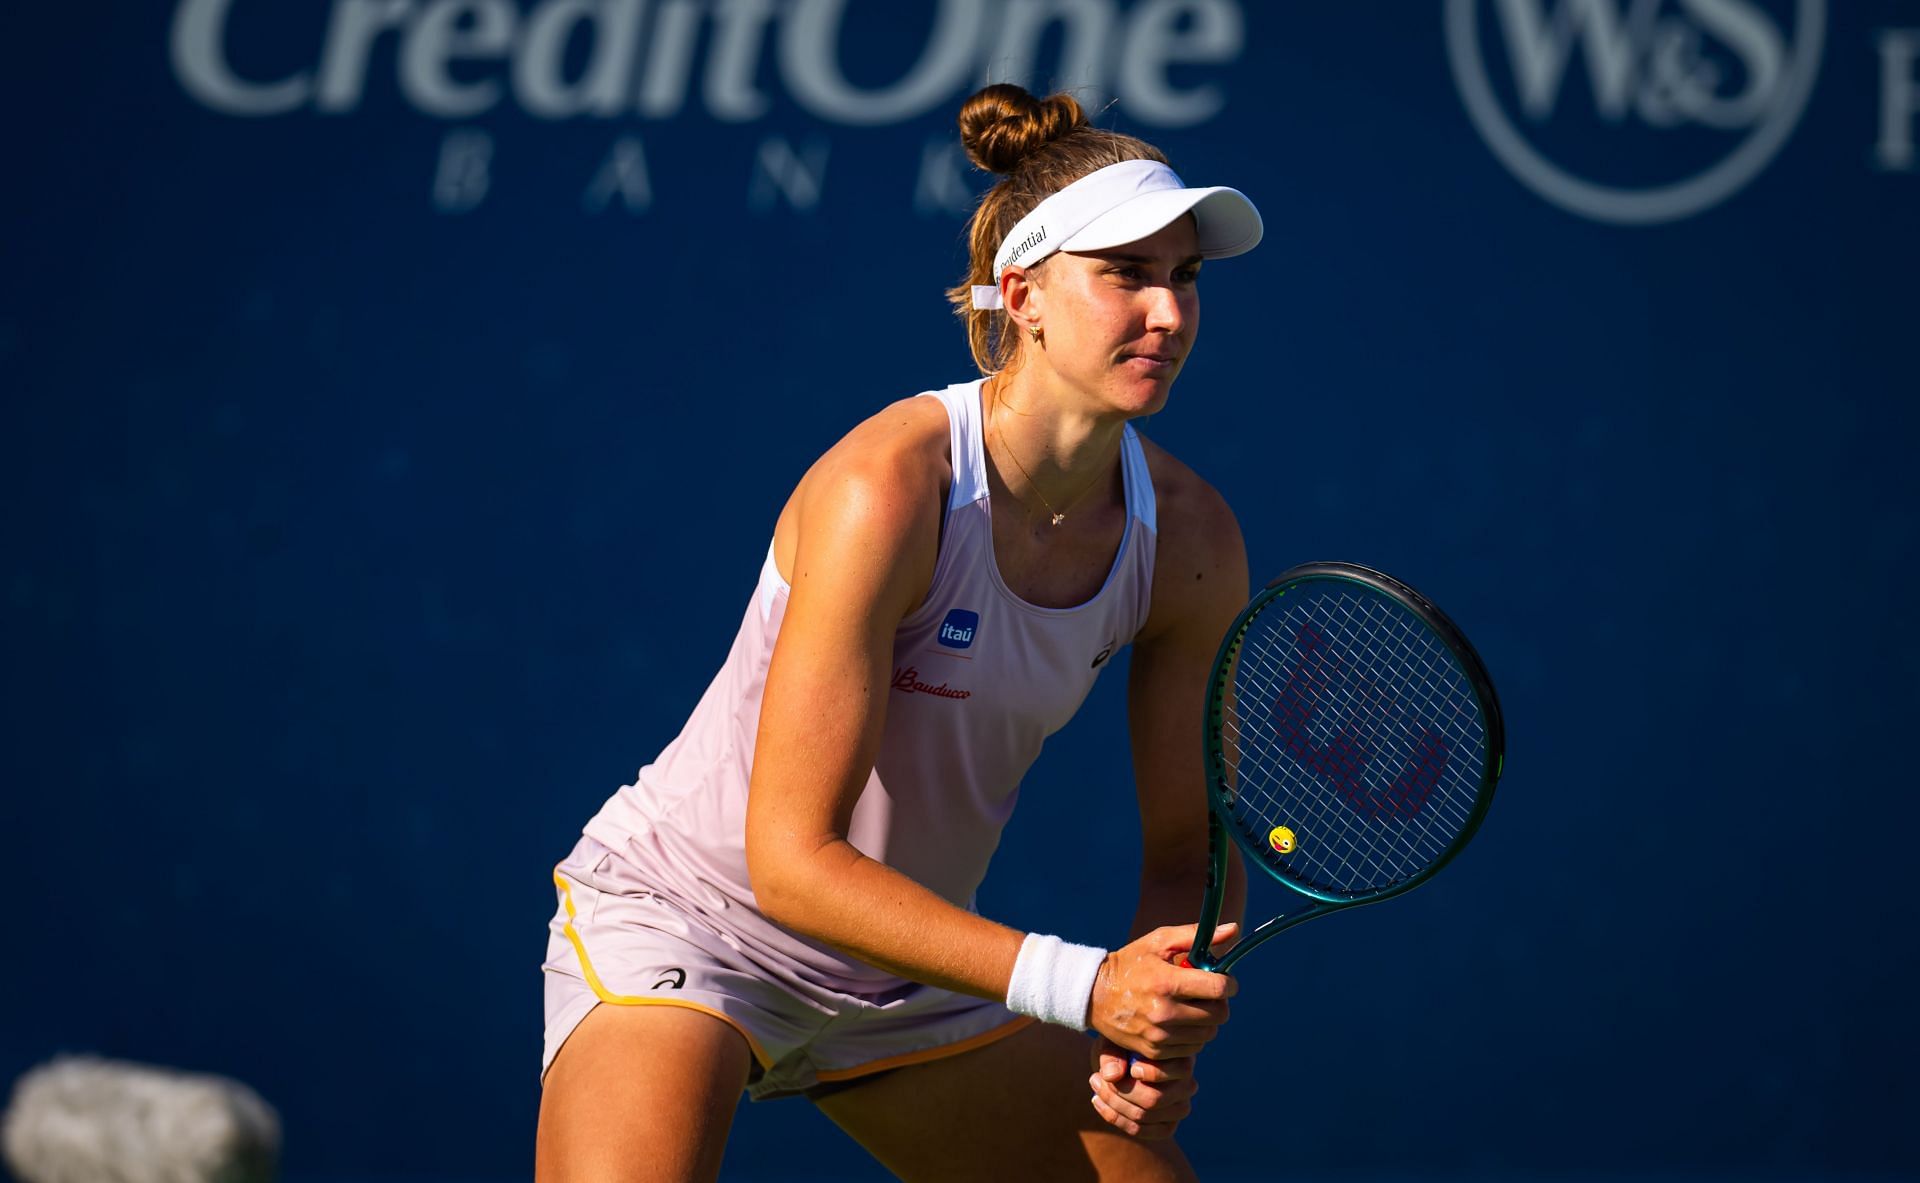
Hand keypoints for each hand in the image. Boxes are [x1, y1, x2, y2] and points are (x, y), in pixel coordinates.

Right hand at [1087, 922, 1237, 1060]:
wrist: (1094, 994)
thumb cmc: (1131, 962)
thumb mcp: (1159, 942)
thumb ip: (1196, 935)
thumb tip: (1233, 929)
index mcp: (1167, 982)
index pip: (1218, 988)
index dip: (1229, 984)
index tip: (1225, 981)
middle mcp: (1164, 1012)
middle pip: (1218, 1015)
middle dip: (1219, 1003)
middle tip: (1208, 994)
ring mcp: (1159, 1035)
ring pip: (1208, 1034)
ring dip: (1207, 1021)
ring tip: (1193, 1007)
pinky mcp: (1154, 1051)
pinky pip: (1192, 1050)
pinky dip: (1193, 1037)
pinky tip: (1181, 1023)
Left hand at [1087, 1037, 1198, 1139]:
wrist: (1121, 1061)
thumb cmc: (1122, 1046)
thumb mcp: (1115, 1042)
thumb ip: (1113, 1055)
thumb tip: (1111, 1075)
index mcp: (1183, 1059)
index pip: (1179, 1072)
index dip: (1152, 1072)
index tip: (1131, 1068)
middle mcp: (1187, 1086)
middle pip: (1154, 1099)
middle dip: (1119, 1091)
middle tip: (1095, 1077)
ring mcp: (1178, 1109)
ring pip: (1142, 1116)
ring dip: (1112, 1104)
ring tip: (1094, 1085)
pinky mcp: (1166, 1127)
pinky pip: (1139, 1130)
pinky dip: (1114, 1118)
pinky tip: (1097, 1101)